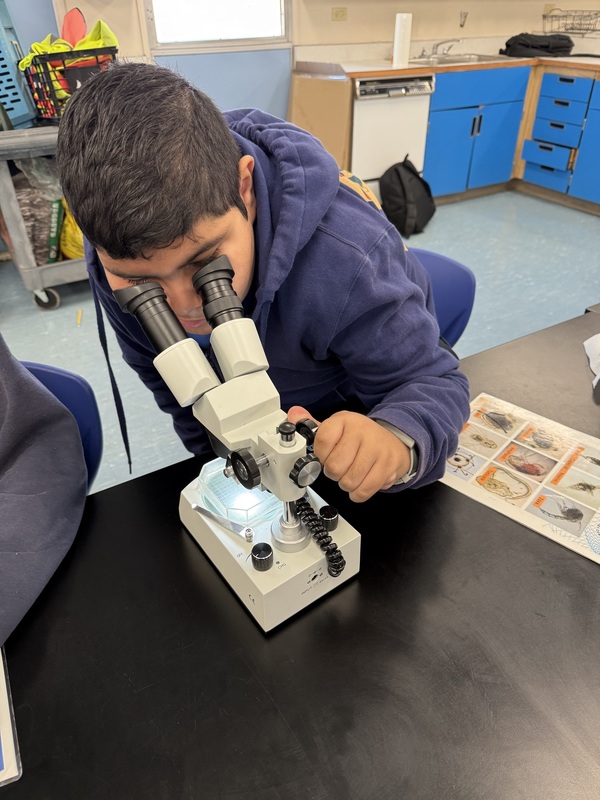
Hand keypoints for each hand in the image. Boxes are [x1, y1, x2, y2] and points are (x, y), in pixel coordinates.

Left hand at [287, 406, 411, 502]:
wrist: (394, 443)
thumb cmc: (362, 438)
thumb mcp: (338, 427)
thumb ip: (314, 425)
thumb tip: (294, 414)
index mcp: (346, 421)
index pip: (322, 441)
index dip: (320, 455)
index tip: (324, 456)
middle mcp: (362, 432)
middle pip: (335, 466)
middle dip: (333, 473)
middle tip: (339, 468)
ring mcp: (377, 449)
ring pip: (349, 481)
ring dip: (346, 484)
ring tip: (350, 474)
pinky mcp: (388, 466)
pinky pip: (364, 490)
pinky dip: (358, 493)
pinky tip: (359, 484)